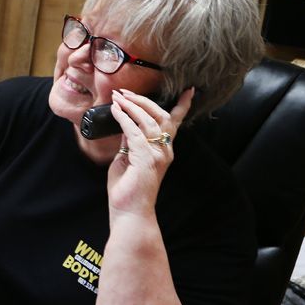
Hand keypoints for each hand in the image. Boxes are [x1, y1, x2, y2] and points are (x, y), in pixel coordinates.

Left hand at [106, 87, 193, 220]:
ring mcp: (157, 155)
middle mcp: (165, 151)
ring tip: (117, 97)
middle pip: (161, 116)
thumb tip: (125, 125)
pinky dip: (124, 118)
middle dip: (143, 100)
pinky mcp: (146, 159)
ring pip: (148, 120)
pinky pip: (134, 131)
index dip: (182, 106)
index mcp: (163, 151)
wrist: (129, 214)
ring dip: (131, 106)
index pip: (175, 123)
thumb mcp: (127, 159)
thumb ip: (129, 143)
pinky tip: (115, 111)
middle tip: (124, 92)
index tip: (189, 90)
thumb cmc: (127, 190)